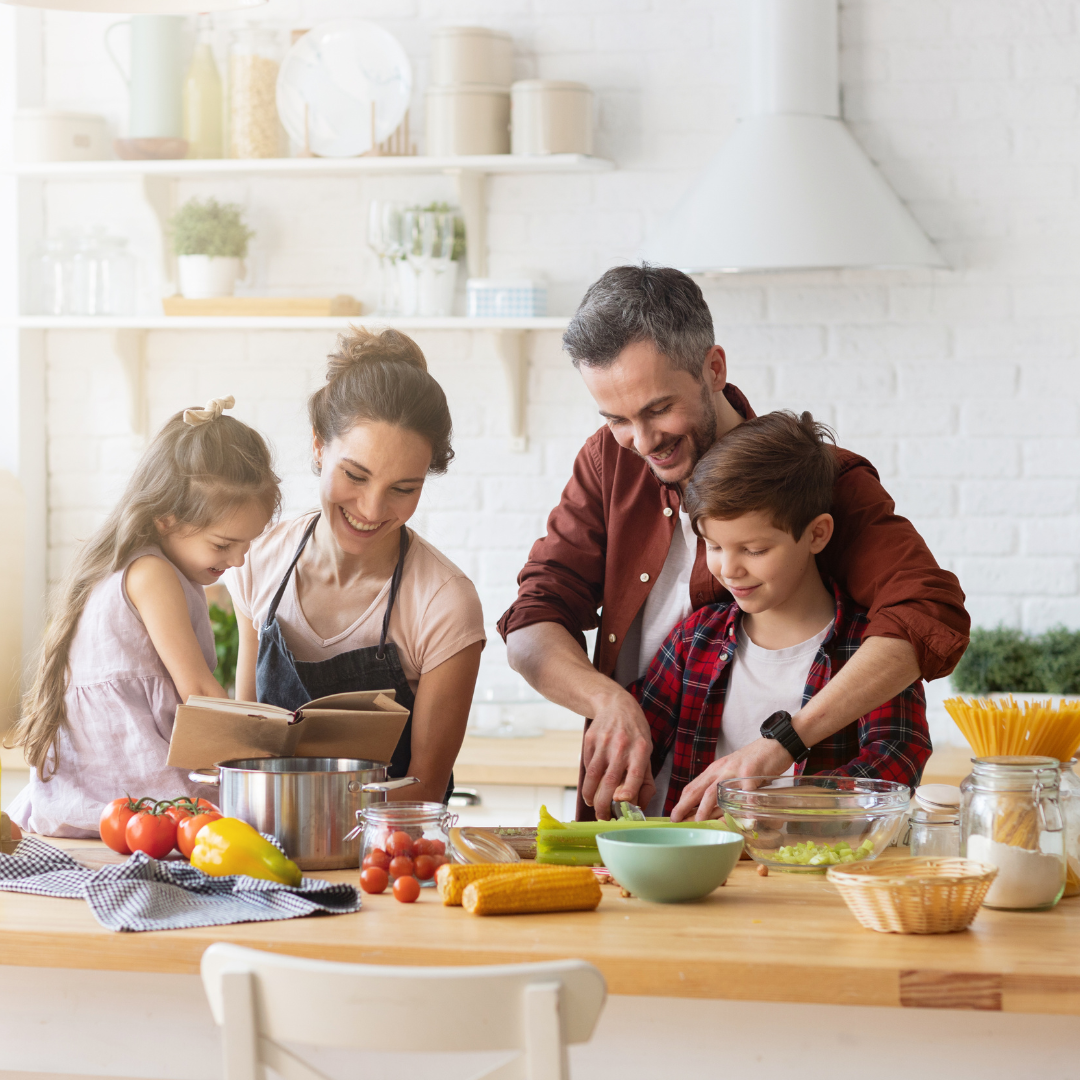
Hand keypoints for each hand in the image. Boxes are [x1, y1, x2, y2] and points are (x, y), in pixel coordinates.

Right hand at [581, 689, 656, 818]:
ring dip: (590, 795)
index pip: (635, 774)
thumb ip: (645, 781)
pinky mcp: (589, 740)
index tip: (621, 804)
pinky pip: (586, 765)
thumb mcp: (647, 752)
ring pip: (592, 775)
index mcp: (640, 749)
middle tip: (603, 816)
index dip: (628, 791)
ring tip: (592, 805)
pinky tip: (591, 786)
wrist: (616, 705)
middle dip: (603, 803)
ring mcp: (604, 742)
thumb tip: (639, 807)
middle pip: (609, 780)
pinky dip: (587, 779)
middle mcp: (622, 746)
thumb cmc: (635, 734)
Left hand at [669, 738, 793, 821]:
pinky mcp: (751, 772)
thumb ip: (724, 788)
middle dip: (685, 806)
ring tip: (700, 822)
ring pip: (716, 791)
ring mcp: (735, 771)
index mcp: (715, 770)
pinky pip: (746, 792)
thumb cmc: (754, 762)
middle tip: (676, 820)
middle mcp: (721, 770)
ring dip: (706, 809)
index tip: (673, 816)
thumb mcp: (733, 773)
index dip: (681, 802)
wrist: (775, 743)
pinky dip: (744, 807)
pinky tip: (744, 820)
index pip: (693, 787)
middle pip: (699, 790)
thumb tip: (714, 812)